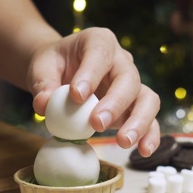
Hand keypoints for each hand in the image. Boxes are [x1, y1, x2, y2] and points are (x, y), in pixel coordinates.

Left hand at [29, 27, 160, 156]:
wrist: (62, 73)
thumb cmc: (54, 66)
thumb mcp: (42, 68)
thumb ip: (42, 84)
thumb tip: (44, 104)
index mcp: (99, 42)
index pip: (100, 53)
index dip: (91, 74)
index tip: (77, 95)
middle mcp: (121, 61)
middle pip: (128, 78)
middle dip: (115, 103)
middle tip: (97, 123)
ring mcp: (132, 85)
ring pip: (147, 99)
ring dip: (138, 121)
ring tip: (123, 141)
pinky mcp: (135, 107)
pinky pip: (150, 120)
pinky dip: (149, 135)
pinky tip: (143, 150)